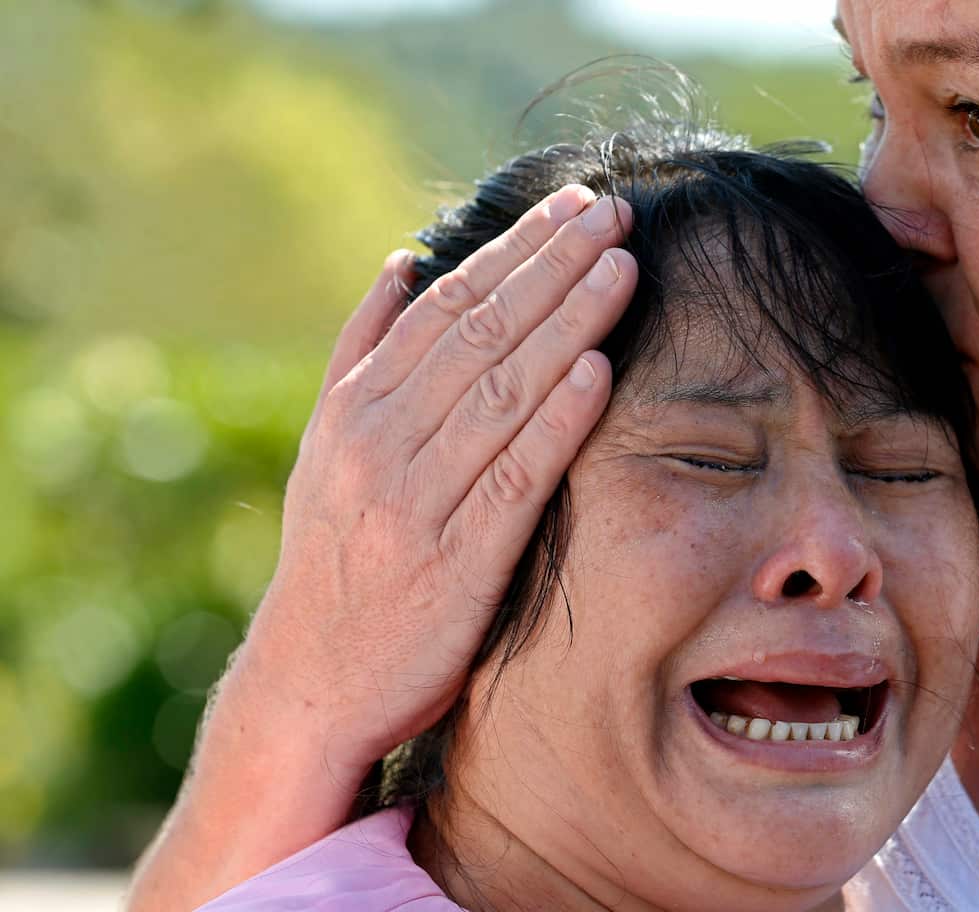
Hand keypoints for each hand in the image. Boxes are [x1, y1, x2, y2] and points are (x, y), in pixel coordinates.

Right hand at [126, 186, 635, 911]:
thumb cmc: (334, 555)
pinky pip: (515, 478)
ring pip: (502, 392)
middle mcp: (382, 443)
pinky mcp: (458, 563)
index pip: (447, 307)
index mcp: (355, 408)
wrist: (311, 682)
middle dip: (552, 265)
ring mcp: (419, 501)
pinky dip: (556, 420)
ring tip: (621, 268)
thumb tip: (402, 261)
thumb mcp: (326, 447)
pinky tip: (597, 372)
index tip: (573, 208)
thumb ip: (362, 352)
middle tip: (613, 211)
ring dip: (566, 323)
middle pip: (480, 334)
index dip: (515, 252)